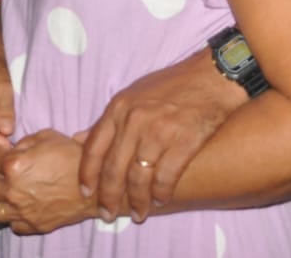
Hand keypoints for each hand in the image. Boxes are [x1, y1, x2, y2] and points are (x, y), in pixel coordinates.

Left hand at [0, 130, 95, 234]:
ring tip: (9, 193)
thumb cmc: (73, 158)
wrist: (95, 186)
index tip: (3, 153)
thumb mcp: (48, 136)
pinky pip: (11, 224)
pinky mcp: (30, 226)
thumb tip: (13, 148)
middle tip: (4, 174)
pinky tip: (24, 206)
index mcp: (14, 165)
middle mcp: (12, 190)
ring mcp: (20, 211)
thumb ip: (24, 141)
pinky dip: (14, 216)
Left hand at [79, 52, 240, 221]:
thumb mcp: (132, 95)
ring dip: (138, 201)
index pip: (93, 148)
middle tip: (108, 215)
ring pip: (138, 178)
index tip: (87, 194)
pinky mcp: (184, 140)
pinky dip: (162, 193)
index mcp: (118, 108)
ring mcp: (159, 130)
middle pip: (113, 169)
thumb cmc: (172, 85)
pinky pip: (166, 177)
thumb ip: (108, 120)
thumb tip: (77, 139)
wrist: (213, 76)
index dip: (87, 175)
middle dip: (109, 197)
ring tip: (140, 213)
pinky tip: (161, 200)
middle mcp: (134, 120)